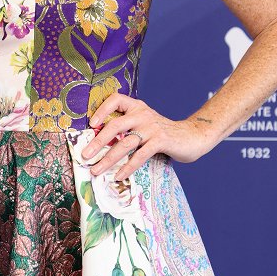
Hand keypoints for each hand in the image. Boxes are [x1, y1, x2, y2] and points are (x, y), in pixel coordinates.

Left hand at [80, 93, 214, 177]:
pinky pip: (140, 155)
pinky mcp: (160, 141)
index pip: (116, 99)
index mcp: (137, 107)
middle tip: (85, 155)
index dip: (102, 109)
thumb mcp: (144, 123)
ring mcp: (151, 128)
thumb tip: (99, 142)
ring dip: (108, 159)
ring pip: (125, 143)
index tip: (91, 124)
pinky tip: (119, 176)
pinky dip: (128, 167)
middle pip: (115, 125)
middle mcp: (142, 114)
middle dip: (97, 142)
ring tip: (96, 170)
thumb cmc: (162, 132)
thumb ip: (127, 126)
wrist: (192, 136)